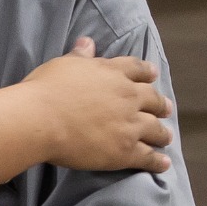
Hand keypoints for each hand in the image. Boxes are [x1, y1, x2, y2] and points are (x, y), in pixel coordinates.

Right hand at [24, 37, 171, 173]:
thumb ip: (80, 56)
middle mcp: (127, 97)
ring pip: (155, 129)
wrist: (40, 120)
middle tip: (165, 108)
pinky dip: (157, 161)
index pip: (137, 69)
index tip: (153, 74)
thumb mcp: (62, 65)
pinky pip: (148, 157)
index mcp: (112, 73)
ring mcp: (129, 125)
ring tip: (165, 137)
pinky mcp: (125, 151)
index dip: (147, 72)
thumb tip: (88, 42)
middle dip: (160, 104)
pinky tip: (163, 163)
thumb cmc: (46, 89)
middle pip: (153, 99)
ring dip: (162, 133)